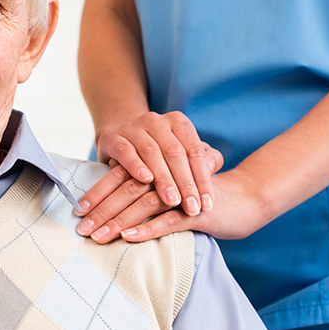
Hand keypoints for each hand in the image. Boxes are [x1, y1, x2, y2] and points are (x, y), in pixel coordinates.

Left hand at [77, 168, 272, 243]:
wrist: (244, 198)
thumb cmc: (199, 196)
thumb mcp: (170, 188)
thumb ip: (145, 188)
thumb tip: (111, 200)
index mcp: (157, 166)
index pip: (121, 175)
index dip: (99, 193)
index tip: (79, 211)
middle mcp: (168, 173)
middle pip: (128, 189)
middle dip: (102, 210)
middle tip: (82, 229)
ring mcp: (183, 191)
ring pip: (145, 203)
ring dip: (119, 221)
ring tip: (99, 236)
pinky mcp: (198, 210)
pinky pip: (170, 219)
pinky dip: (148, 228)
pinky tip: (129, 237)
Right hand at [85, 111, 223, 216]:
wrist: (121, 142)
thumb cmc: (160, 154)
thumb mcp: (182, 155)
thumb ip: (202, 160)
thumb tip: (214, 167)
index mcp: (178, 122)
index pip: (195, 152)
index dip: (203, 179)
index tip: (208, 204)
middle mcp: (157, 121)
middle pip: (175, 153)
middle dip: (185, 183)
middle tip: (192, 209)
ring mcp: (133, 127)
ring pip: (152, 153)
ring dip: (164, 179)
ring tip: (173, 202)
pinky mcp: (113, 138)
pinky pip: (126, 151)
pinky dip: (136, 165)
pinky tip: (145, 180)